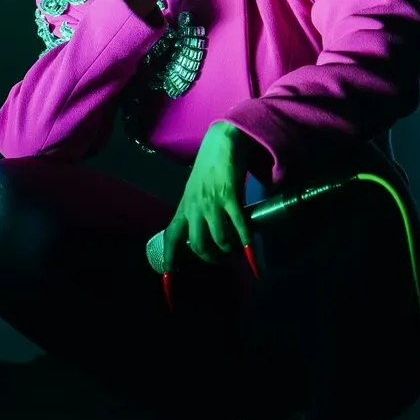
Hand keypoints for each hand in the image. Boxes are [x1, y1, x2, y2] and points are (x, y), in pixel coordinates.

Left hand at [162, 123, 251, 270]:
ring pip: (219, 239)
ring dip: (230, 250)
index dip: (169, 259)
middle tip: (223, 257)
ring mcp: (212, 202)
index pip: (171, 237)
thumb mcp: (195, 191)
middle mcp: (195, 207)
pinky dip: (246, 241)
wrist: (222, 142)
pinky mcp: (230, 196)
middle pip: (198, 246)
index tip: (168, 276)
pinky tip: (250, 248)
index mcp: (184, 206)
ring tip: (237, 249)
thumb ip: (197, 211)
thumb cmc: (209, 167)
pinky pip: (239, 226)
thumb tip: (206, 234)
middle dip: (212, 258)